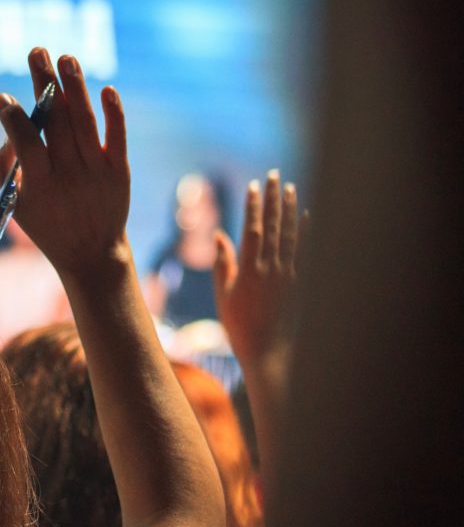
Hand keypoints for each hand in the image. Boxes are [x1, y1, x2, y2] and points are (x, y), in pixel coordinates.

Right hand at [0, 47, 130, 278]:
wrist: (92, 252)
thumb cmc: (47, 224)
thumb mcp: (17, 205)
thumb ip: (5, 167)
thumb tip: (10, 127)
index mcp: (41, 185)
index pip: (27, 143)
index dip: (14, 118)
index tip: (3, 97)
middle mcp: (70, 175)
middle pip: (57, 122)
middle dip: (44, 84)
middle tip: (36, 51)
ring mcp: (97, 171)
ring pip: (85, 122)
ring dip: (76, 86)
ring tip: (66, 57)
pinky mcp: (119, 170)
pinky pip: (117, 136)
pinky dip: (113, 113)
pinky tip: (106, 89)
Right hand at [213, 170, 306, 368]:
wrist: (268, 351)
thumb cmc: (239, 325)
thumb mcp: (224, 295)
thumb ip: (224, 263)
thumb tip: (220, 235)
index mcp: (249, 271)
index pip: (252, 229)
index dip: (253, 206)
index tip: (254, 186)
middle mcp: (270, 269)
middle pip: (273, 226)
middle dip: (274, 199)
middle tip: (274, 175)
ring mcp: (288, 275)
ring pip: (290, 234)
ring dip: (290, 209)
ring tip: (290, 188)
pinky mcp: (300, 282)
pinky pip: (304, 251)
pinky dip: (305, 232)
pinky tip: (307, 216)